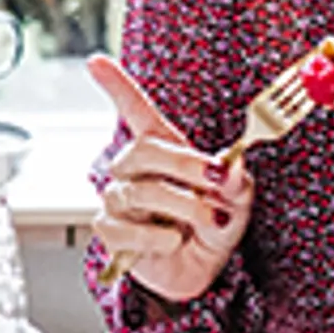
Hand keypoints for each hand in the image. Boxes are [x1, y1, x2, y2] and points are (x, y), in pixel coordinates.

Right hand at [83, 56, 251, 304]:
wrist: (200, 270)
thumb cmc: (212, 225)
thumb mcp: (237, 200)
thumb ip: (235, 182)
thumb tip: (231, 169)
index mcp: (162, 150)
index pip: (135, 112)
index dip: (116, 86)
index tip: (97, 62)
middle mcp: (133, 170)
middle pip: (143, 151)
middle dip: (185, 164)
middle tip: (216, 180)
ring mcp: (118, 201)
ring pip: (139, 192)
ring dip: (183, 207)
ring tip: (208, 221)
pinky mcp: (111, 233)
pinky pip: (128, 230)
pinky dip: (159, 239)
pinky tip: (173, 242)